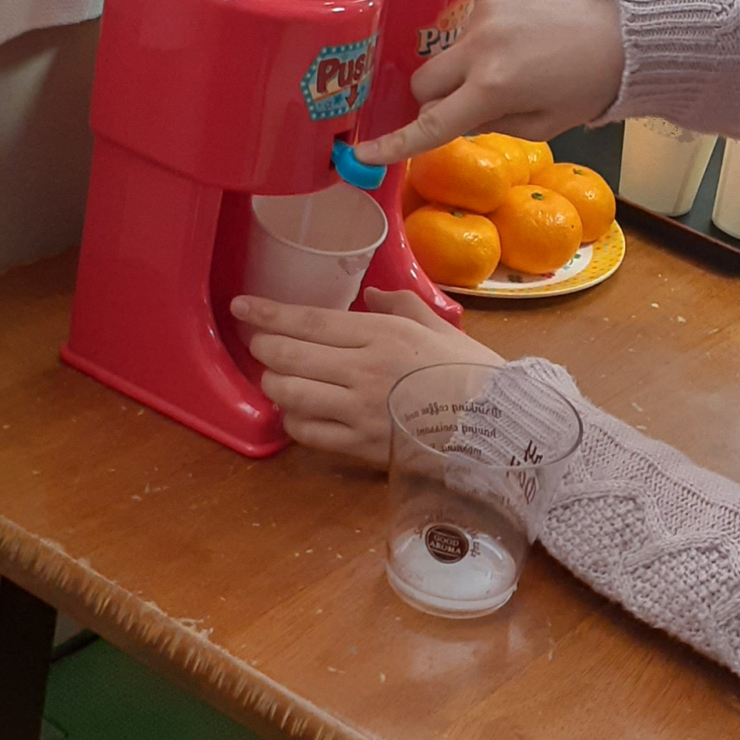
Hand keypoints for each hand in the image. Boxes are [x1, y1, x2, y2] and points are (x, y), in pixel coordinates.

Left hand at [230, 287, 501, 465]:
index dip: (268, 314)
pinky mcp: (358, 446)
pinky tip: (301, 410)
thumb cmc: (471, 372)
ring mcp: (357, 411)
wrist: (496, 426)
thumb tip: (372, 294)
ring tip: (281, 378)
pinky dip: (293, 419)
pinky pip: (305, 432)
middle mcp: (362, 371)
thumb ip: (399, 304)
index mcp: (382, 335)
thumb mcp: (437, 325)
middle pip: (286, 357)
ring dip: (275, 384)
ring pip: (288, 394)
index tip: (242, 307)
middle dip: (264, 348)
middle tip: (260, 343)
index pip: (308, 321)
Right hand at [357, 0, 625, 165]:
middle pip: (423, 82)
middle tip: (469, 104)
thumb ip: (491, 124)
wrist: (625, 33)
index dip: (396, 143)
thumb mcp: (542, 126)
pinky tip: (523, 37)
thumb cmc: (588, 86)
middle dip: (434, 99)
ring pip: (448, 50)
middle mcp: (481, 47)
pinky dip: (487, 36)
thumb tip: (456, 116)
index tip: (363, 154)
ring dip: (465, 65)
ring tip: (515, 63)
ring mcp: (486, 12)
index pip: (432, 123)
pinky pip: (472, 22)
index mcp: (494, 88)